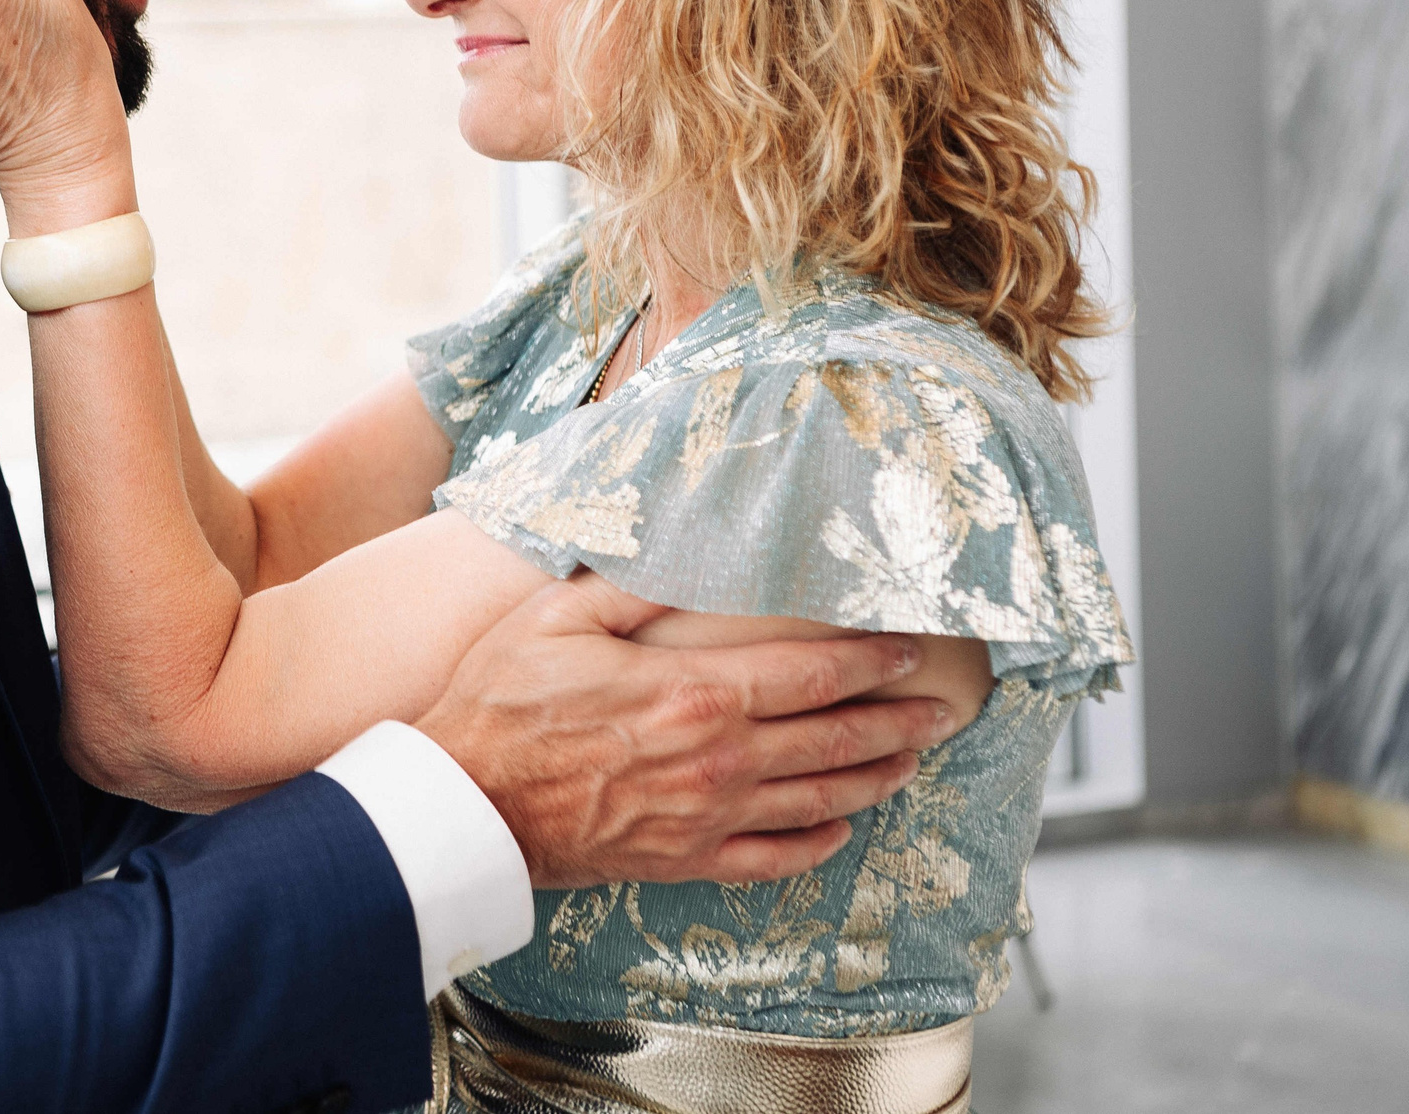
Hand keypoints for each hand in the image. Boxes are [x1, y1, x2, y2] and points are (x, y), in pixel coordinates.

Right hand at [415, 574, 947, 886]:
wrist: (466, 805)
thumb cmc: (501, 705)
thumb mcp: (559, 617)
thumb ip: (633, 584)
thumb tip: (688, 549)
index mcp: (697, 691)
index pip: (811, 672)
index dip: (869, 659)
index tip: (906, 646)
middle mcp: (720, 758)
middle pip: (835, 737)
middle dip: (898, 719)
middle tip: (942, 708)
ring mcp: (708, 816)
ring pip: (820, 799)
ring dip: (875, 776)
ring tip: (911, 760)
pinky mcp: (686, 860)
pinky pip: (774, 860)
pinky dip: (818, 844)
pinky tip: (839, 831)